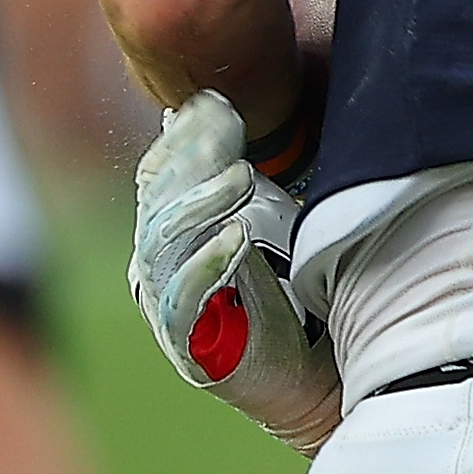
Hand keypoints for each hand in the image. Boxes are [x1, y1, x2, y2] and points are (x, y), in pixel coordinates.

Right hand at [131, 92, 341, 450]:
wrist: (314, 373)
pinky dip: (210, 262)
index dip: (182, 135)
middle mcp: (159, 265)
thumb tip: (237, 106)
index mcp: (171, 231)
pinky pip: (185, 299)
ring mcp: (169, 305)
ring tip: (241, 176)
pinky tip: (237, 236)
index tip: (216, 100)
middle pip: (158, 198)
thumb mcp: (275, 217)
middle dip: (193, 157)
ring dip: (203, 202)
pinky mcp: (192, 346)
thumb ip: (252, 171)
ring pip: (165, 240)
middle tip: (230, 123)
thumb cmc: (293, 287)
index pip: (159, 172)